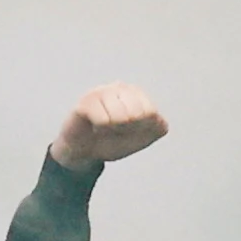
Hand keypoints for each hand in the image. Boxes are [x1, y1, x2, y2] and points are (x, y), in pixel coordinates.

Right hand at [54, 83, 170, 170]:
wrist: (82, 153)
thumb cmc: (111, 141)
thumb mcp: (142, 138)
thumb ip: (157, 128)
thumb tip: (158, 119)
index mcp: (136, 93)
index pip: (151, 112)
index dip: (141, 129)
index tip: (129, 131)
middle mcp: (120, 87)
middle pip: (137, 113)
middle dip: (127, 129)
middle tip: (115, 131)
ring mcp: (102, 92)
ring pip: (120, 117)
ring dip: (113, 130)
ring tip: (104, 129)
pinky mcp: (86, 102)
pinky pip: (103, 120)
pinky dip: (100, 130)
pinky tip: (94, 128)